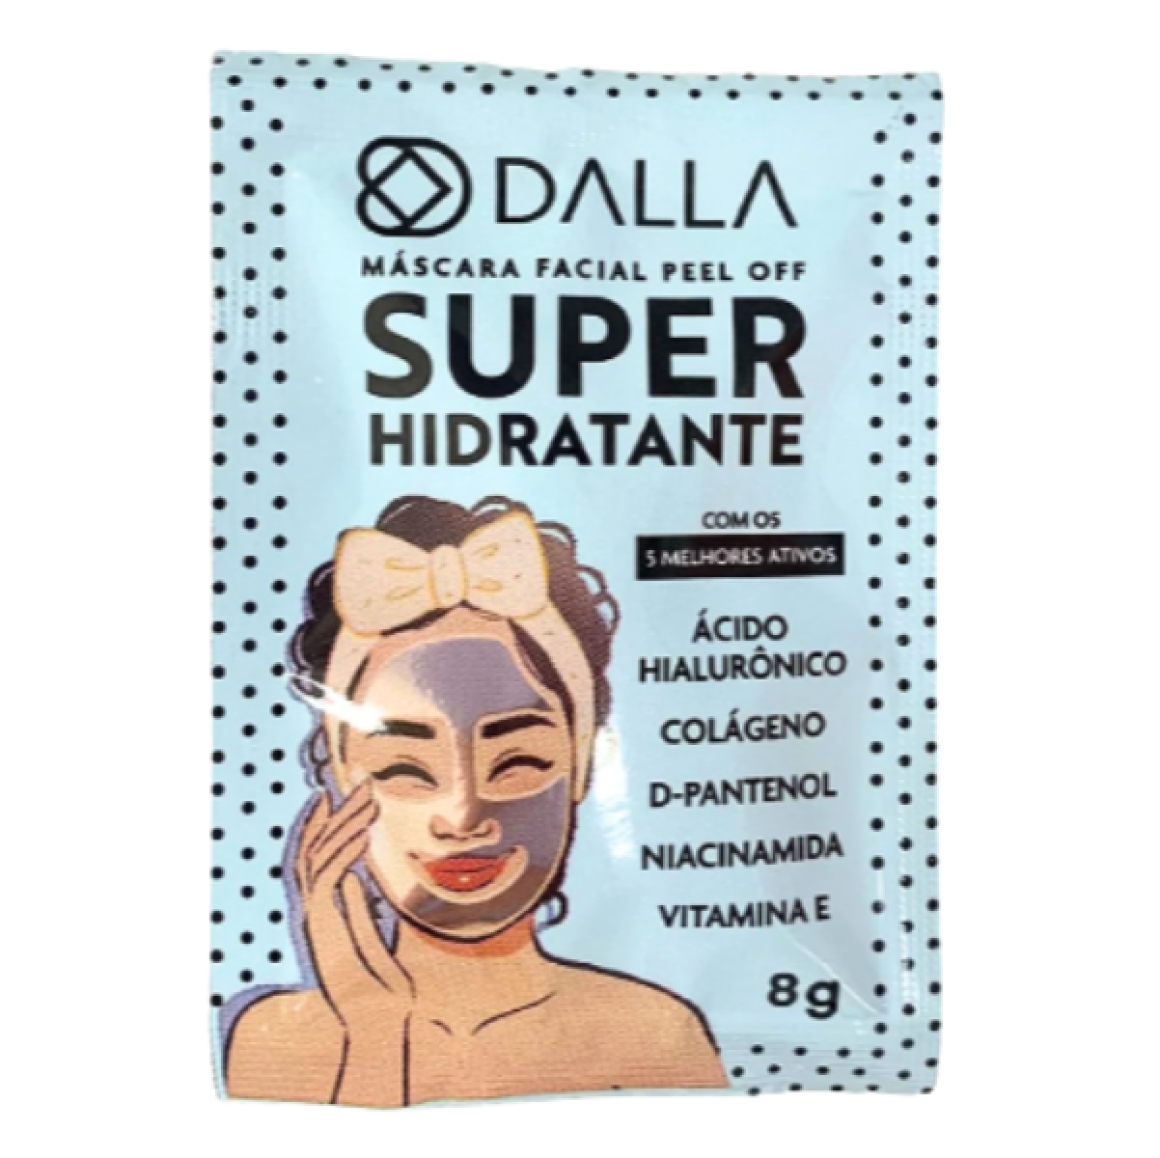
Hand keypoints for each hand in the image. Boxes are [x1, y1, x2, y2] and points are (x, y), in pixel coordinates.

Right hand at [296, 781, 413, 1042]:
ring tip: (367, 800)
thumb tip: (353, 881)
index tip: (336, 794)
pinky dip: (343, 852)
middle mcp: (316, 912)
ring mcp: (318, 920)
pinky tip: (363, 834)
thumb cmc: (381, 990)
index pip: (317, 858)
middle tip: (360, 782)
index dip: (323, 824)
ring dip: (343, 825)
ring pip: (319, 858)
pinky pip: (329, 879)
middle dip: (336, 814)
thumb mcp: (372, 939)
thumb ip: (359, 912)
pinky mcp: (326, 929)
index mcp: (326, 913)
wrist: (379, 1025)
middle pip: (316, 849)